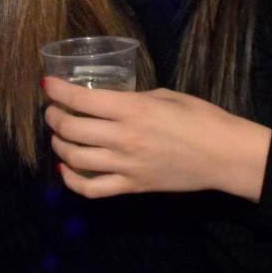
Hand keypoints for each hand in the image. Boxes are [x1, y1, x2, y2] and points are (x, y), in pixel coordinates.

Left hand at [41, 76, 271, 201]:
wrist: (224, 155)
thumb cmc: (201, 118)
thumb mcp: (165, 96)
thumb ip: (133, 99)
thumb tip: (108, 102)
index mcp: (132, 109)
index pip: (81, 99)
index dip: (57, 90)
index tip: (47, 83)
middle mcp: (123, 137)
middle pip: (71, 128)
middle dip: (53, 117)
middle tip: (52, 110)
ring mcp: (126, 165)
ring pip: (74, 158)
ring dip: (58, 144)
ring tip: (59, 135)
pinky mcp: (131, 186)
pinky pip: (91, 189)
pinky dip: (71, 180)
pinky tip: (66, 168)